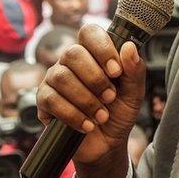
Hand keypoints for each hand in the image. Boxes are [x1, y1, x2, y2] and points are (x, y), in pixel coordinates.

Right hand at [37, 25, 144, 166]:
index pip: (89, 33)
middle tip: (110, 98)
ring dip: (86, 99)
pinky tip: (87, 124)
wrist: (106, 145)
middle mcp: (70, 62)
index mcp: (93, 54)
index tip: (116, 71)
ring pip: (62, 77)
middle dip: (95, 79)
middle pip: (73, 53)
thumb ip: (134, 70)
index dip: (102, 48)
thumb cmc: (118, 113)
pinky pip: (52, 100)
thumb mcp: (134, 93)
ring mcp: (54, 79)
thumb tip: (129, 47)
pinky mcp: (44, 100)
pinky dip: (73, 115)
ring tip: (101, 115)